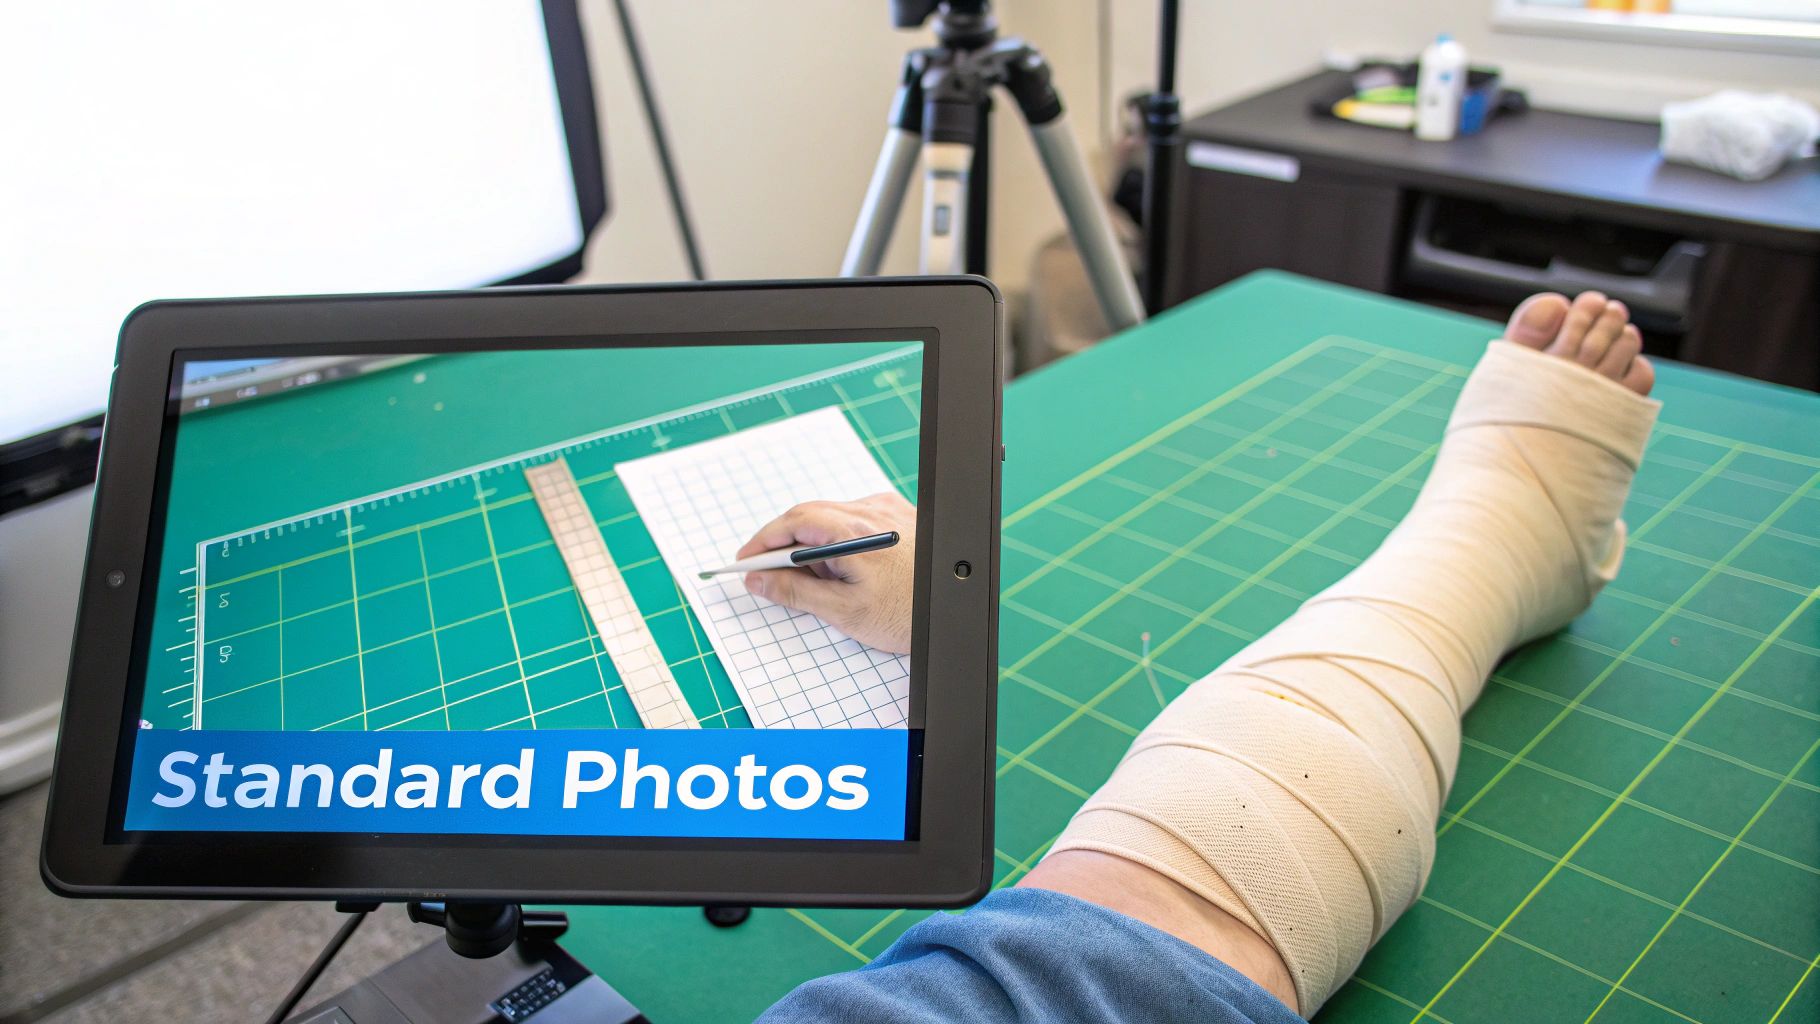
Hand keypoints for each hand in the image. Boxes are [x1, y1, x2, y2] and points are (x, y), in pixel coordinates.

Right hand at [738, 492, 915, 653]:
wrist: (955, 617)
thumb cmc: (909, 616)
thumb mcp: (843, 612)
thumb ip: (795, 593)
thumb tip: (760, 580)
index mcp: (856, 533)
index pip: (795, 523)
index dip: (764, 540)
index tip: (747, 561)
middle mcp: (873, 513)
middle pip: (811, 516)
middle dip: (784, 542)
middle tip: (765, 572)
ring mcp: (889, 512)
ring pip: (832, 517)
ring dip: (811, 542)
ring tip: (809, 579)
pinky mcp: (901, 518)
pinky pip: (856, 520)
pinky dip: (837, 539)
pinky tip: (840, 568)